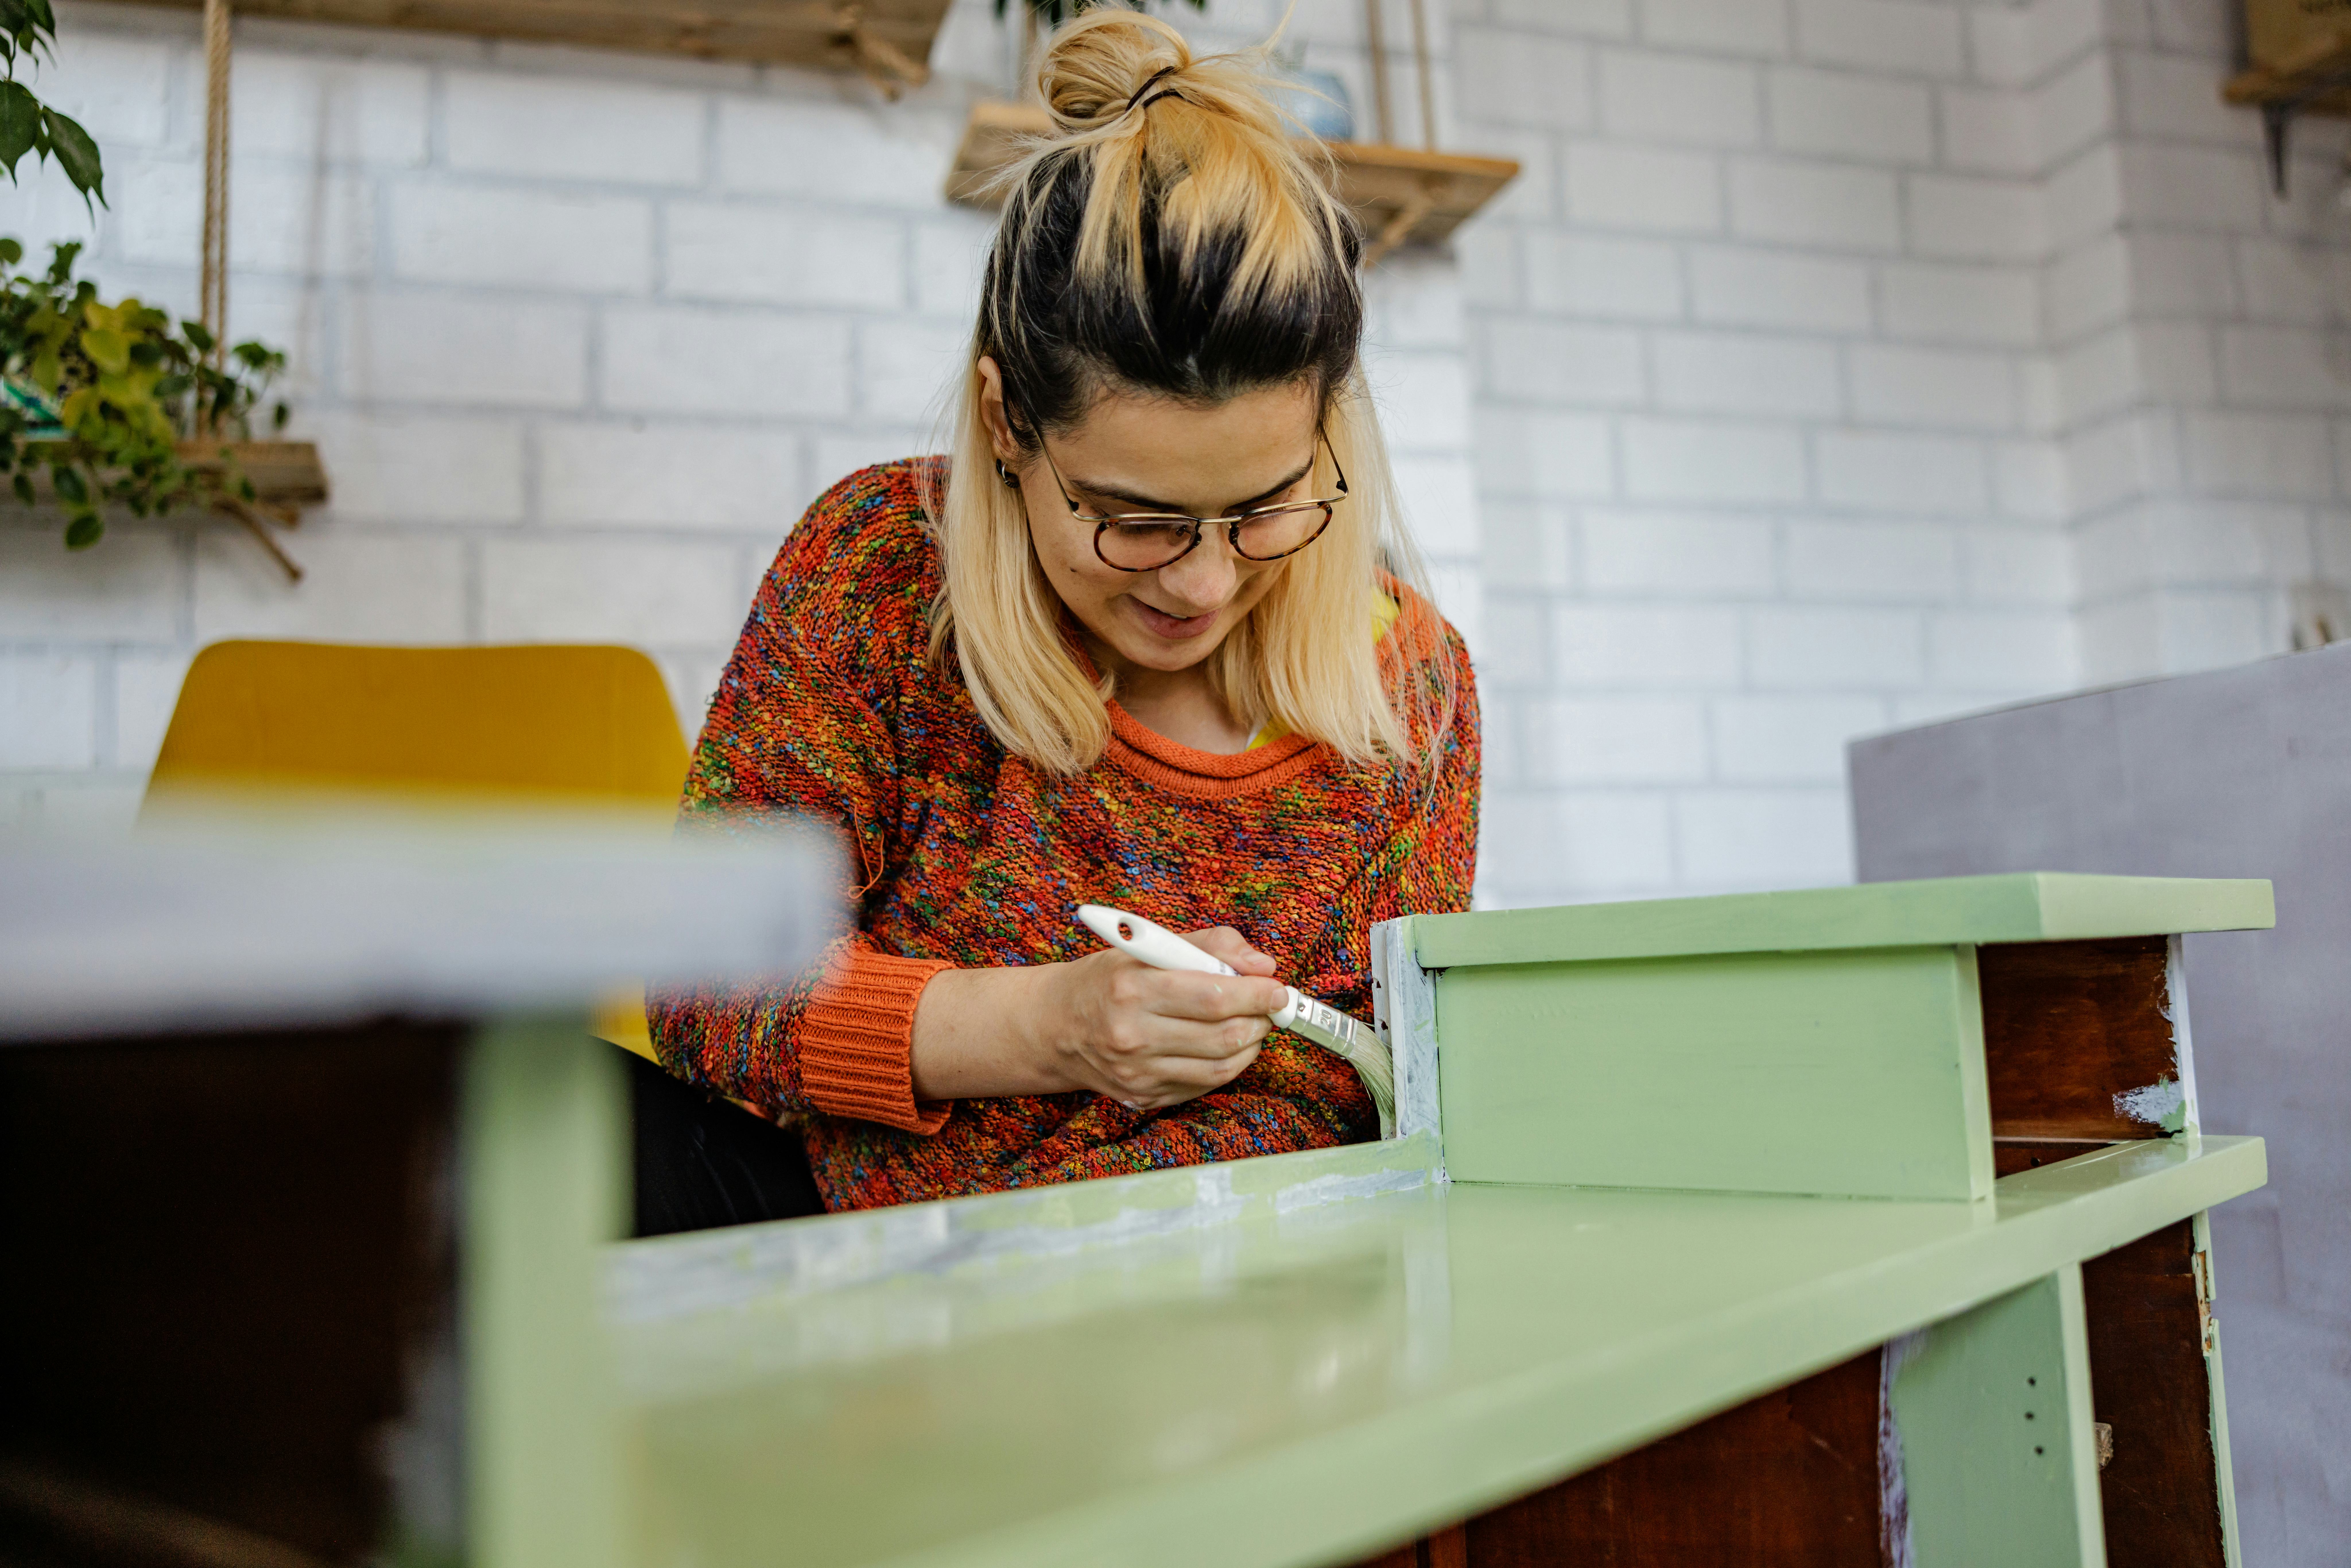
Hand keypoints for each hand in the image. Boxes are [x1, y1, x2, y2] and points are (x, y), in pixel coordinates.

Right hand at [1037, 926, 1288, 1111]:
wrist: (1055, 1026)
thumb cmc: (1108, 979)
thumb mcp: (1150, 946)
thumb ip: (1211, 945)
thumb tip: (1263, 965)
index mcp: (1133, 989)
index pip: (1214, 997)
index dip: (1257, 994)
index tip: (1277, 988)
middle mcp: (1132, 1036)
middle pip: (1223, 1036)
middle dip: (1260, 1020)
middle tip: (1269, 1006)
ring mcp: (1137, 1073)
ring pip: (1220, 1068)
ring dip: (1250, 1046)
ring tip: (1253, 1025)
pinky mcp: (1143, 1097)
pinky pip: (1203, 1086)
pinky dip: (1226, 1067)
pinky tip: (1226, 1047)